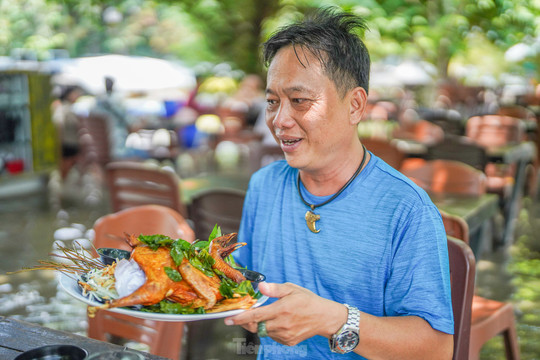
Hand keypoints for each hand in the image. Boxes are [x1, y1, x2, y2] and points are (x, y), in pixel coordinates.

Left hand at [224, 282, 345, 345]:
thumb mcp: (292, 289)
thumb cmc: (307, 300)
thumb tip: (260, 287)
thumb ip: (274, 289)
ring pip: (263, 332)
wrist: (324, 318)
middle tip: (241, 316)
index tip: (227, 319)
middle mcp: (282, 324)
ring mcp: (285, 335)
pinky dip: (269, 330)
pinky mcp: (288, 342)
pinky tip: (276, 322)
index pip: (255, 316)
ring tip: (265, 315)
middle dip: (245, 322)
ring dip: (259, 325)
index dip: (240, 318)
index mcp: (282, 309)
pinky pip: (272, 336)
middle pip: (255, 326)